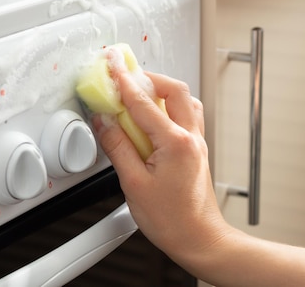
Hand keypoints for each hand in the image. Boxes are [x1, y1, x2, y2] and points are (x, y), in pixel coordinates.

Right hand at [94, 61, 230, 271]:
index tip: (112, 65)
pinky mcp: (196, 149)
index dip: (123, 81)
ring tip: (139, 94)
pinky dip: (169, 107)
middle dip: (148, 77)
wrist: (199, 239)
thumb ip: (117, 147)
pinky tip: (154, 117)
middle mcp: (191, 137)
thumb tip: (104, 122)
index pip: (143, 102)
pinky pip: (186, 115)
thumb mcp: (133, 184)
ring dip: (161, 91)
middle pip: (174, 89)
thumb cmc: (172, 220)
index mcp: (175, 143)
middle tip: (126, 75)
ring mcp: (197, 142)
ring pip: (185, 100)